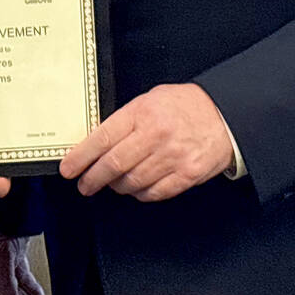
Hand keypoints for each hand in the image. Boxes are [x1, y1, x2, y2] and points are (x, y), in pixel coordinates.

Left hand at [60, 82, 232, 200]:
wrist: (225, 114)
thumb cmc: (185, 105)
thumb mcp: (150, 100)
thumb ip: (126, 120)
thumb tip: (96, 142)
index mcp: (143, 113)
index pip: (102, 138)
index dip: (81, 157)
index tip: (69, 168)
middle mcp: (156, 135)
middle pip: (114, 165)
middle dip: (93, 178)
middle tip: (85, 184)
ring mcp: (173, 157)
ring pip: (132, 182)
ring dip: (116, 187)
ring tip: (112, 183)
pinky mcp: (187, 175)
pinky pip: (154, 193)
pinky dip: (140, 194)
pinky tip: (135, 188)